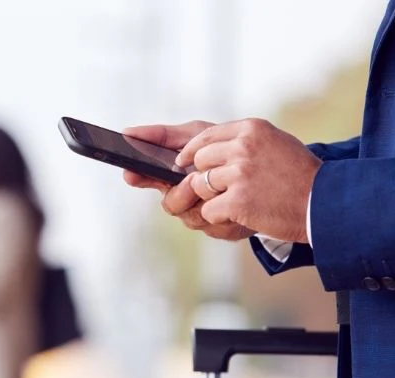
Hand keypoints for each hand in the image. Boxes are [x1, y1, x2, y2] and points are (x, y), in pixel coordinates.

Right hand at [122, 122, 256, 240]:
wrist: (267, 171)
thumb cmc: (226, 147)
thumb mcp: (198, 134)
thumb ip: (166, 136)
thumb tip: (127, 133)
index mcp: (172, 174)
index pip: (147, 178)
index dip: (139, 176)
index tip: (131, 171)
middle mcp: (182, 197)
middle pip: (170, 204)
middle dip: (181, 193)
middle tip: (191, 182)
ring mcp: (200, 213)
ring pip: (191, 217)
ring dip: (205, 201)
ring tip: (217, 189)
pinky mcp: (221, 226)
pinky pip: (213, 226)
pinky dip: (223, 212)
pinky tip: (233, 203)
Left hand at [178, 119, 321, 242]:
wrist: (325, 203)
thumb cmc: (301, 176)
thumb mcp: (276, 142)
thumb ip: (245, 140)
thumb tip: (208, 147)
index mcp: (252, 129)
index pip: (206, 136)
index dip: (192, 151)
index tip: (184, 161)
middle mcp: (243, 147)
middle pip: (200, 160)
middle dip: (205, 177)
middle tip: (222, 189)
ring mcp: (239, 174)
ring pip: (201, 185)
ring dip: (213, 198)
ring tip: (236, 203)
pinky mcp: (237, 201)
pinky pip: (208, 209)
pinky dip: (219, 216)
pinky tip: (240, 215)